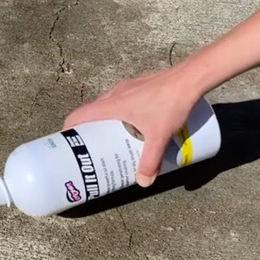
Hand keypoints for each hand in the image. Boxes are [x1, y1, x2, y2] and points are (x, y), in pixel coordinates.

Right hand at [63, 67, 201, 186]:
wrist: (190, 78)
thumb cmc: (172, 102)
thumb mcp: (159, 136)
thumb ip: (150, 161)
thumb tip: (143, 182)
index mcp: (112, 105)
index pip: (80, 114)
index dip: (69, 128)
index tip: (69, 142)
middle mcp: (115, 93)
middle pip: (91, 111)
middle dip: (89, 129)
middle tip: (93, 146)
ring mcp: (128, 86)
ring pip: (107, 104)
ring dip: (105, 120)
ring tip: (113, 137)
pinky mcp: (140, 84)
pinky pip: (120, 99)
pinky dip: (118, 111)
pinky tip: (134, 122)